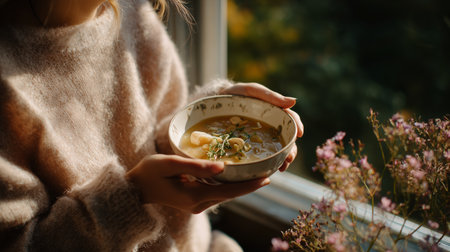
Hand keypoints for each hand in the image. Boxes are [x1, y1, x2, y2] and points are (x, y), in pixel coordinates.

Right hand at [126, 154, 269, 212]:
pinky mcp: (194, 201)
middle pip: (230, 195)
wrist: (135, 189)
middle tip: (269, 173)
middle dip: (249, 186)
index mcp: (194, 196)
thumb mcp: (169, 164)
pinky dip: (229, 186)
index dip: (248, 186)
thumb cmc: (149, 173)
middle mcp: (198, 204)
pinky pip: (216, 193)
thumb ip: (195, 166)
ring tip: (258, 174)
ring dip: (241, 186)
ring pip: (225, 195)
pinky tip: (238, 176)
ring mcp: (196, 205)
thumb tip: (222, 166)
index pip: (228, 192)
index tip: (266, 179)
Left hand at [220, 82, 303, 171]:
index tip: (300, 134)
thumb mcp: (252, 91)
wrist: (214, 103)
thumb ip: (270, 96)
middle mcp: (270, 126)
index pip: (290, 119)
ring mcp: (261, 137)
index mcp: (274, 112)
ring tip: (282, 167)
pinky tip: (269, 169)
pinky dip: (268, 163)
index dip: (297, 126)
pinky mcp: (250, 146)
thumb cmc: (235, 95)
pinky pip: (262, 156)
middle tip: (289, 158)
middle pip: (286, 139)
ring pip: (277, 150)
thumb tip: (294, 101)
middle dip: (291, 149)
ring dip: (283, 159)